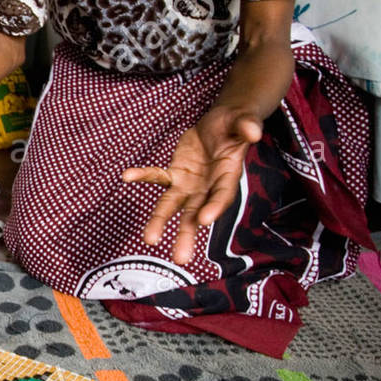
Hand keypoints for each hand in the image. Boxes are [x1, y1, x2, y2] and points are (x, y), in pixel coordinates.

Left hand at [121, 106, 262, 265]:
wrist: (222, 125)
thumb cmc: (236, 126)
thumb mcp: (244, 121)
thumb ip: (247, 126)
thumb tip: (253, 131)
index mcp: (228, 177)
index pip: (222, 196)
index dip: (214, 208)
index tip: (204, 220)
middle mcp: (207, 187)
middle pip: (195, 213)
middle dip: (186, 234)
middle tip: (180, 259)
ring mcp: (189, 184)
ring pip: (172, 205)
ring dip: (160, 221)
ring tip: (149, 239)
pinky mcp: (174, 174)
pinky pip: (156, 177)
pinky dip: (142, 176)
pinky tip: (127, 176)